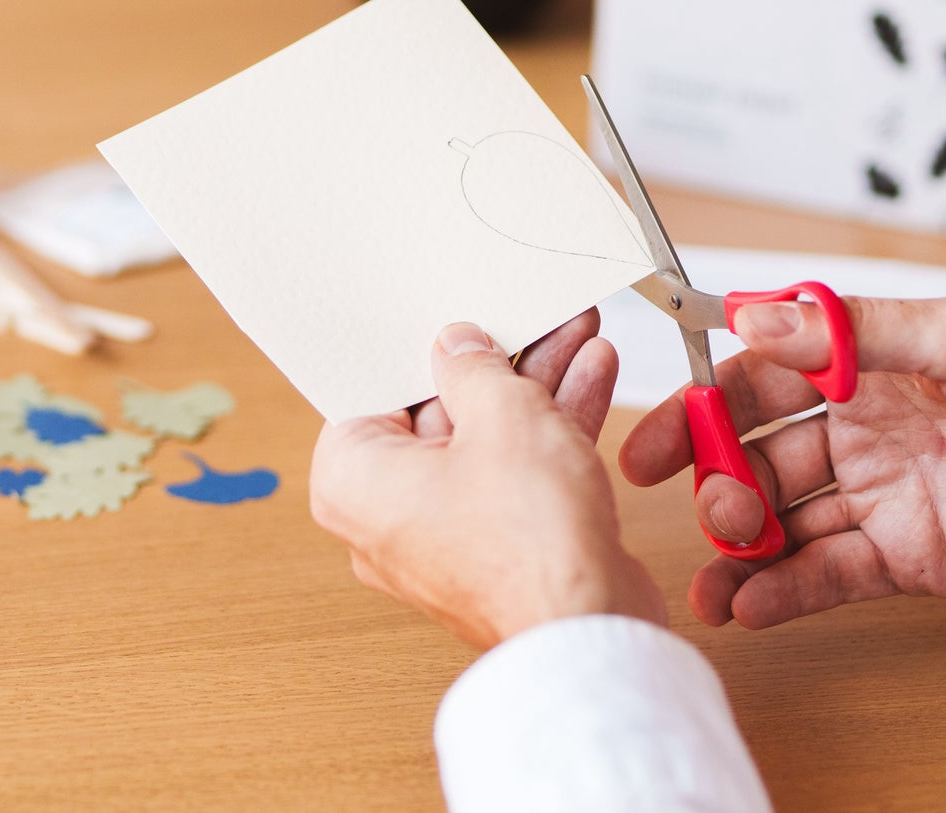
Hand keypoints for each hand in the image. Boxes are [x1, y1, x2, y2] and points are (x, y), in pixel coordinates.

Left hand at [310, 311, 666, 648]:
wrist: (591, 633)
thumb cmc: (527, 541)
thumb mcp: (502, 414)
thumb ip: (474, 367)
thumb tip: (457, 346)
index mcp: (353, 479)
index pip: (373, 390)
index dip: (419, 346)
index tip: (448, 313)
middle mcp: (387, 513)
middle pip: (441, 410)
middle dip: (500, 360)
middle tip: (528, 317)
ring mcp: (446, 532)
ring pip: (488, 437)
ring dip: (537, 384)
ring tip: (575, 331)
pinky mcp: (498, 546)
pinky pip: (515, 470)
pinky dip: (550, 426)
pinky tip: (592, 372)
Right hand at [620, 296, 945, 629]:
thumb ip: (852, 332)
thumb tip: (754, 316)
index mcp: (862, 364)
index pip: (758, 381)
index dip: (701, 406)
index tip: (656, 434)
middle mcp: (860, 428)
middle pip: (759, 454)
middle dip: (717, 481)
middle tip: (698, 509)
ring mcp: (880, 494)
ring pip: (786, 519)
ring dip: (741, 546)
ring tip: (713, 575)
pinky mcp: (908, 558)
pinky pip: (830, 574)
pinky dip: (784, 591)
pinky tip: (748, 605)